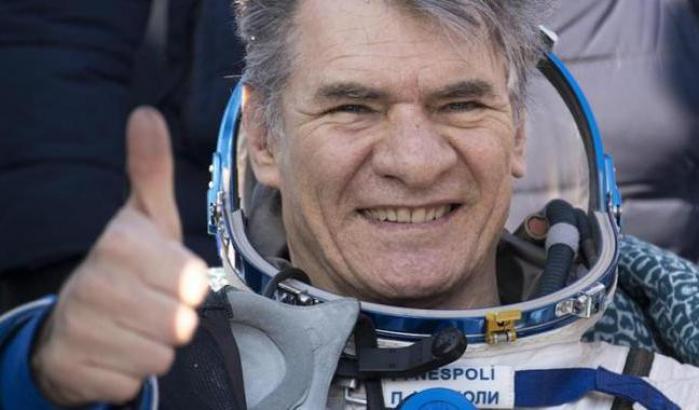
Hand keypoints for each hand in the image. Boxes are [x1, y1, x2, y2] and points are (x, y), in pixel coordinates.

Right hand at [31, 108, 209, 404]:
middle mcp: (96, 284)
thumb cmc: (126, 266)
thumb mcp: (146, 218)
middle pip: (181, 324)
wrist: (72, 320)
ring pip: (161, 355)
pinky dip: (130, 372)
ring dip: (154, 346)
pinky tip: (113, 350)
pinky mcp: (76, 370)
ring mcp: (81, 330)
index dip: (189, 286)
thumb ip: (151, 170)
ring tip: (132, 326)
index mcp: (122, 244)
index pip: (194, 282)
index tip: (168, 277)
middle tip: (150, 305)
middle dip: (174, 319)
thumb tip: (146, 113)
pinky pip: (133, 382)